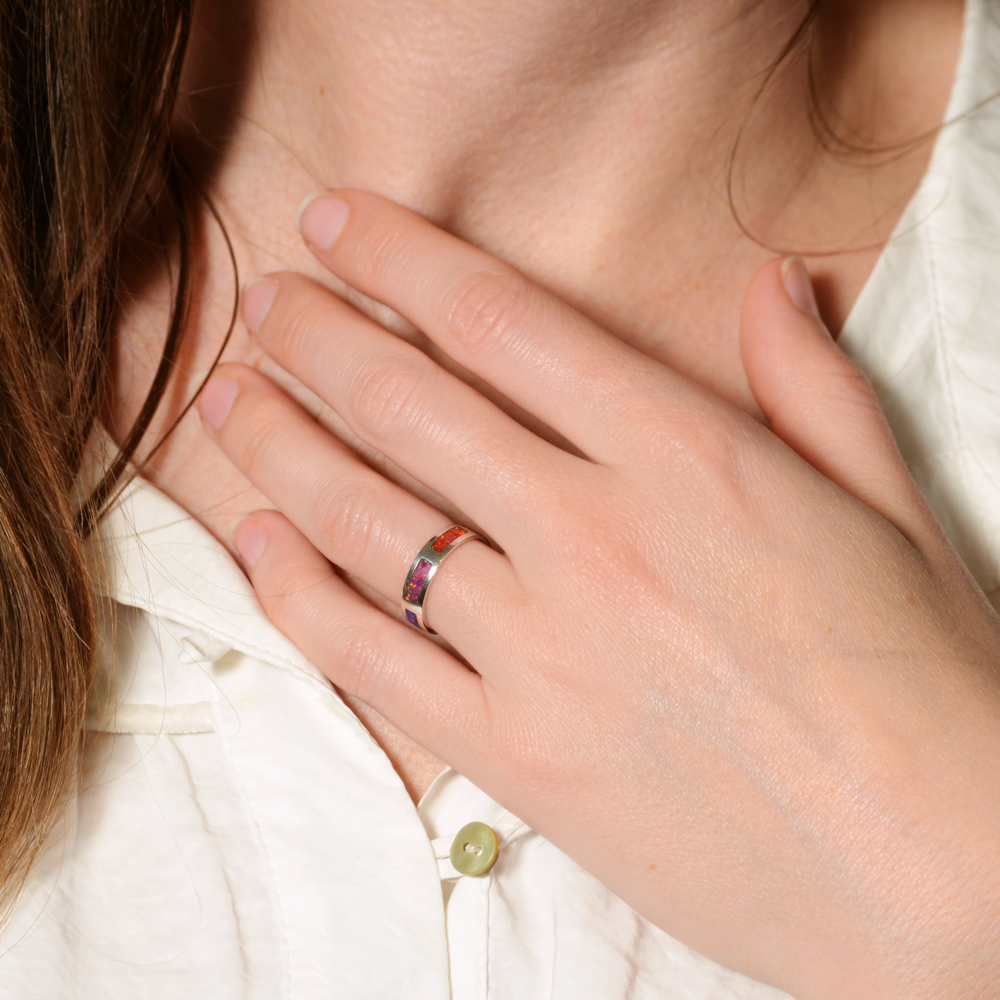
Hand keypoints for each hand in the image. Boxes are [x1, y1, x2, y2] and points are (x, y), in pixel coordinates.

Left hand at [196, 191, 999, 999]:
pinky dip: (297, 592)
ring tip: (229, 400)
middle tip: (264, 302)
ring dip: (279, 446)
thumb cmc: (927, 684)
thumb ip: (810, 383)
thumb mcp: (888, 506)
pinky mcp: (516, 757)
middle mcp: (595, 540)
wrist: (939, 870)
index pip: (501, 321)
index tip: (337, 224)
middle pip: (407, 407)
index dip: (401, 258)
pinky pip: (368, 660)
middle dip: (318, 338)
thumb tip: (768, 282)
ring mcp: (543, 653)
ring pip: (364, 521)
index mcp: (689, 460)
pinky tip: (258, 538)